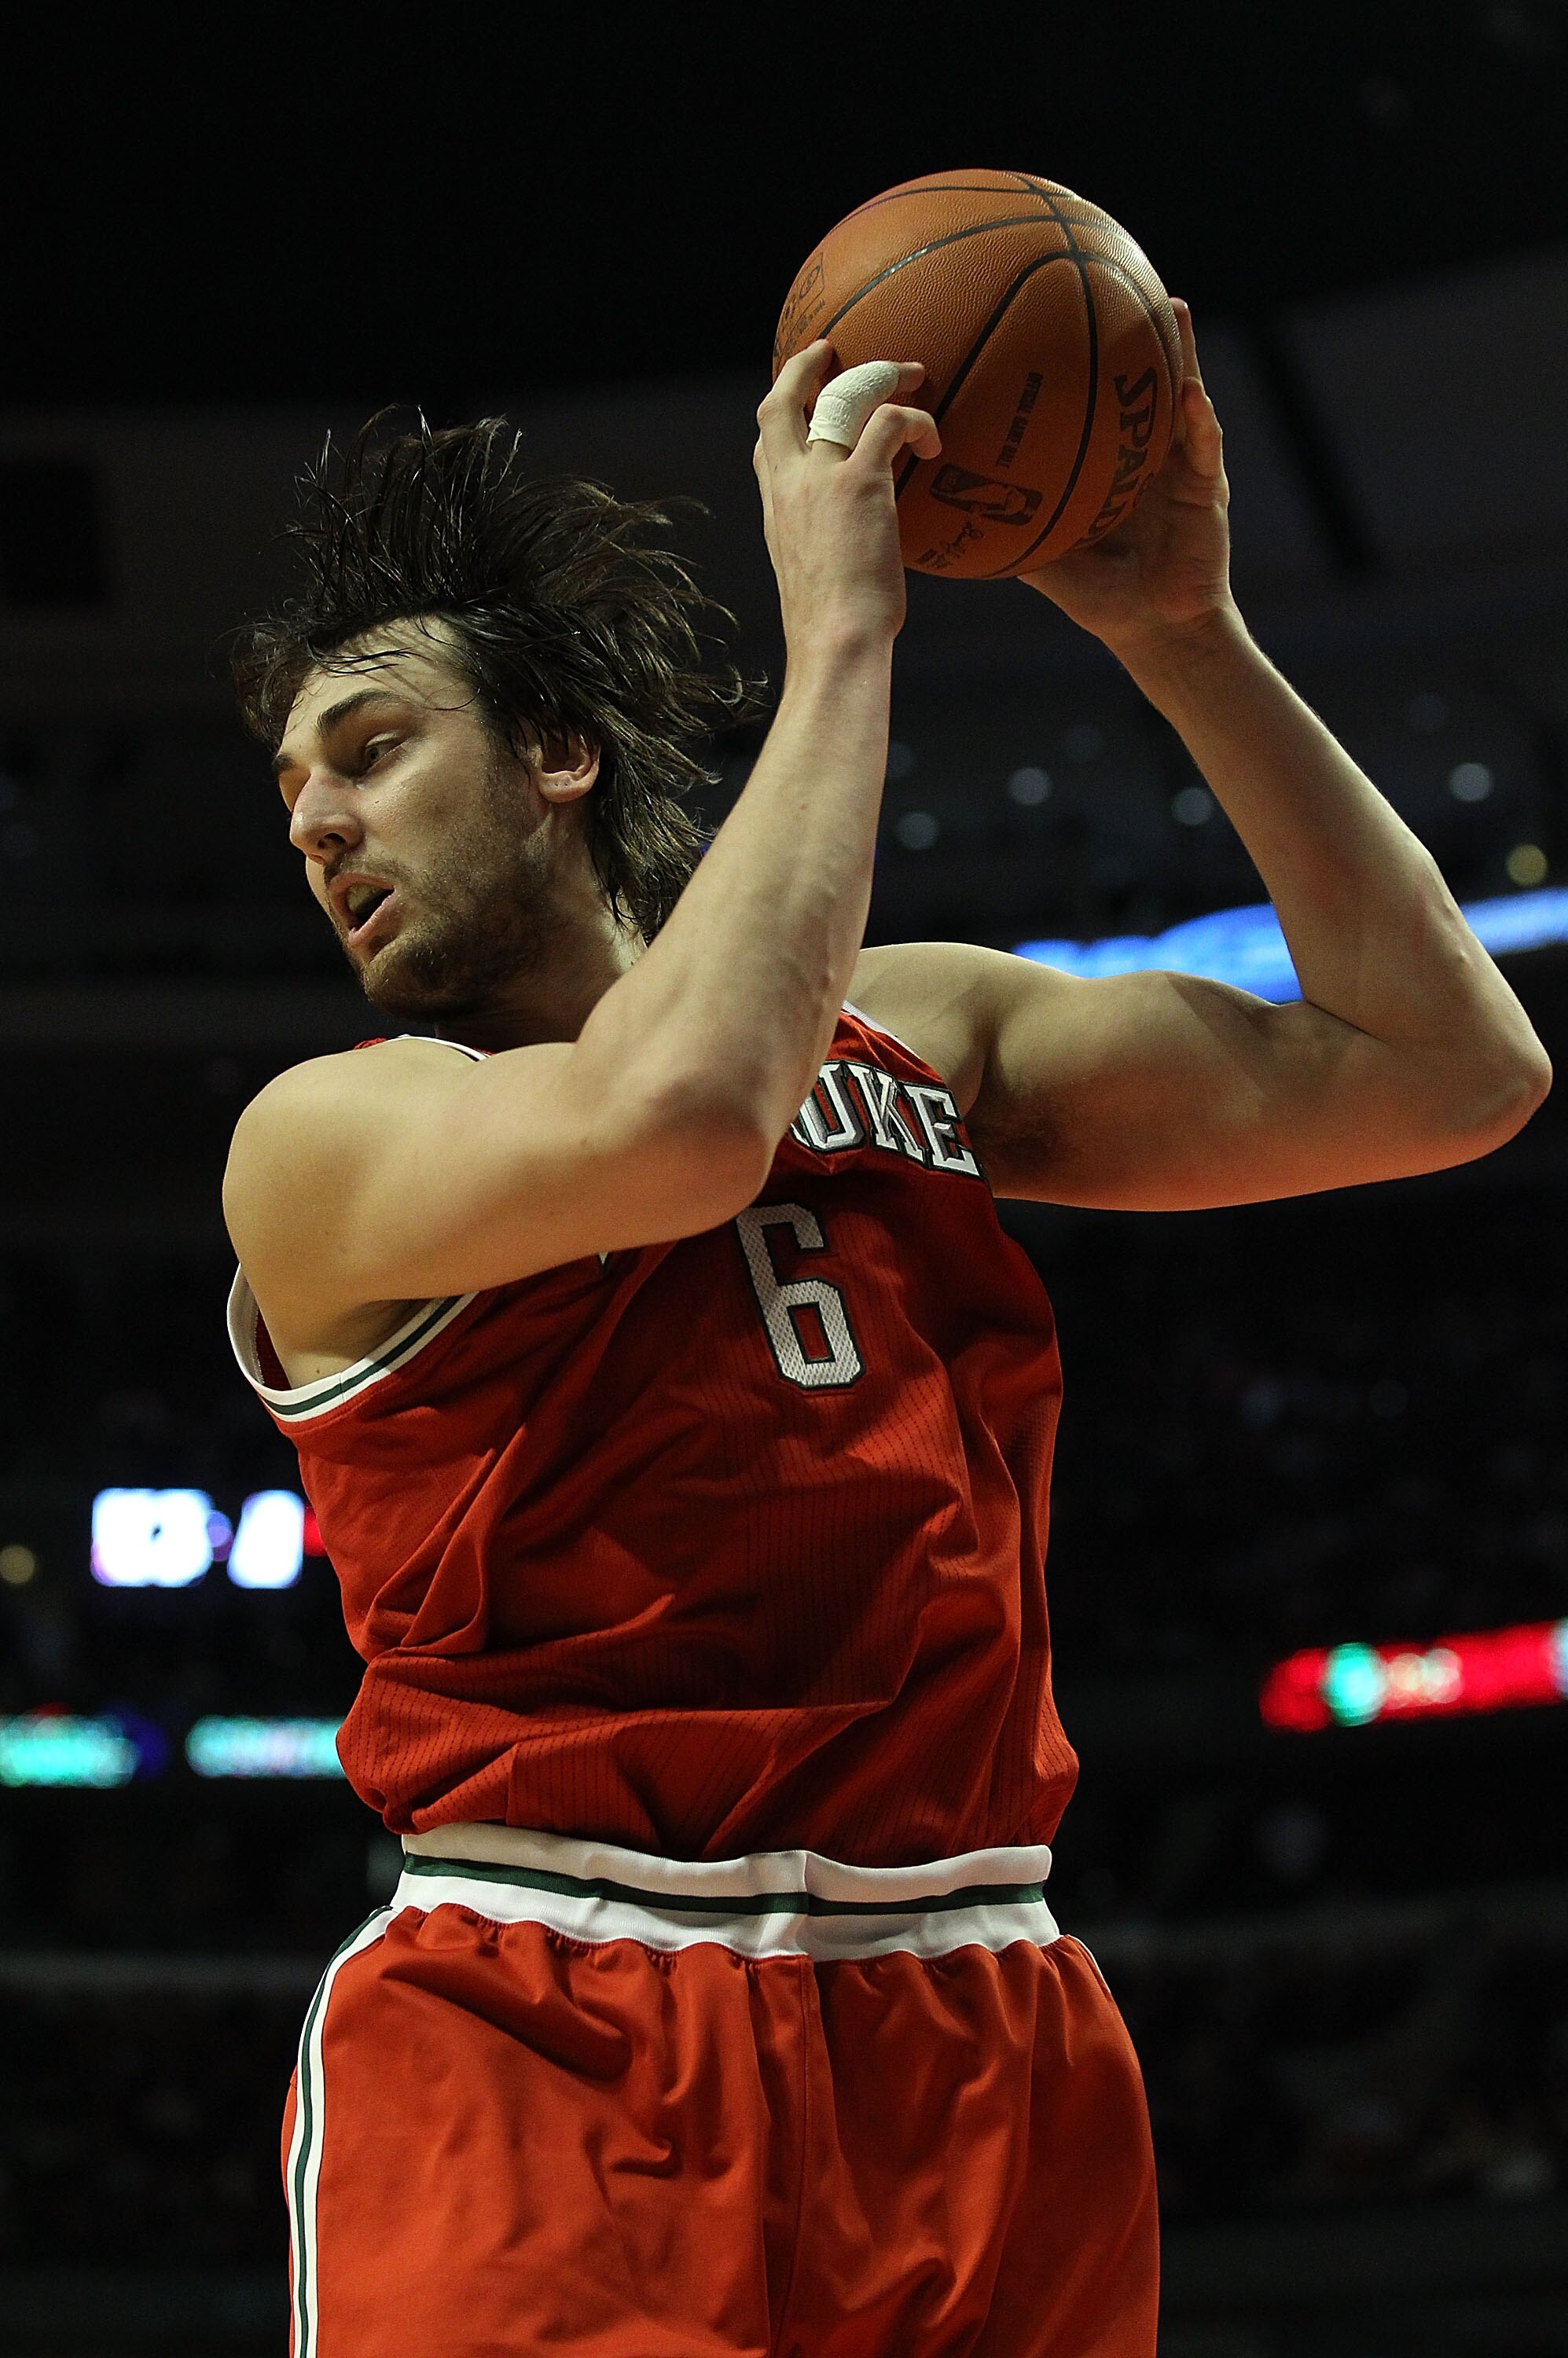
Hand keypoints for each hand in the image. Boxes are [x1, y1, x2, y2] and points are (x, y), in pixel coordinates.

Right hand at [754, 344, 939, 655]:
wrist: (835, 640)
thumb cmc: (832, 630)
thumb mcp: (814, 581)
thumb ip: (824, 552)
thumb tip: (852, 560)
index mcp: (776, 509)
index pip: (766, 445)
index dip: (783, 414)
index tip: (801, 399)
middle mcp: (789, 483)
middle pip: (779, 402)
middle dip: (803, 367)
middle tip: (831, 350)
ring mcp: (821, 477)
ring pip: (842, 395)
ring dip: (879, 375)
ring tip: (912, 375)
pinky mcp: (861, 481)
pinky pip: (890, 421)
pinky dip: (917, 422)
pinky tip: (933, 445)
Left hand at [1020, 301, 1235, 661]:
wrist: (1155, 627)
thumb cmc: (1100, 595)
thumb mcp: (1045, 561)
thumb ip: (1007, 533)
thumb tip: (946, 518)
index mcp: (1106, 457)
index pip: (1090, 397)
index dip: (1076, 357)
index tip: (1048, 311)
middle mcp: (1143, 448)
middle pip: (1137, 378)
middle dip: (1130, 330)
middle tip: (1115, 276)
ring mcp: (1178, 461)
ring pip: (1181, 395)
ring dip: (1180, 353)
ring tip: (1172, 308)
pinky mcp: (1207, 484)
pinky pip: (1204, 445)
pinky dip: (1199, 419)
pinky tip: (1192, 394)